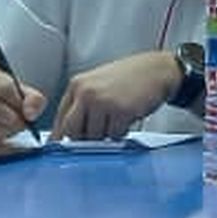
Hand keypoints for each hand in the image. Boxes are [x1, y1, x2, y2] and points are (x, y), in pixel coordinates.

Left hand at [49, 52, 179, 140]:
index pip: (60, 119)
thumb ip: (81, 104)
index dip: (61, 136)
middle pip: (72, 131)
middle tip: (96, 134)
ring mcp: (103, 102)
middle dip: (82, 139)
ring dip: (106, 135)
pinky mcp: (120, 111)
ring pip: (94, 137)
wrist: (156, 70)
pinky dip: (121, 132)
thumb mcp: (97, 84)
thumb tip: (67, 133)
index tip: (62, 147)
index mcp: (77, 85)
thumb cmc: (128, 78)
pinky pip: (114, 135)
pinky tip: (127, 117)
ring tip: (116, 118)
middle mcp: (86, 93)